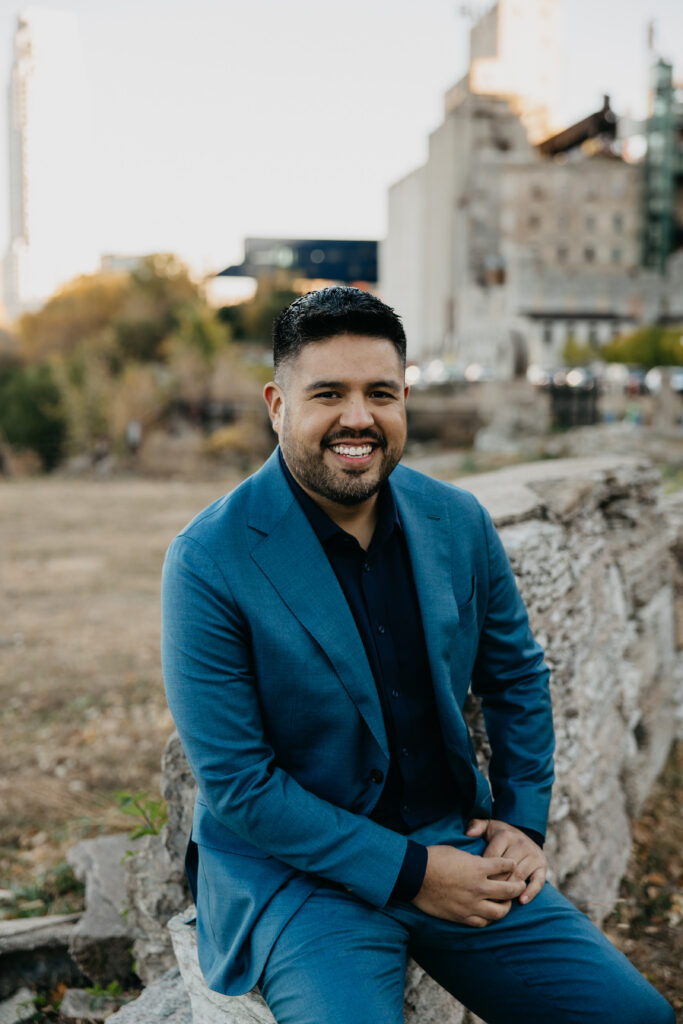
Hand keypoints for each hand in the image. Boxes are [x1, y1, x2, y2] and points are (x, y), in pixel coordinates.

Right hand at [411, 844, 525, 926]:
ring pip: (500, 912)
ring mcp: (471, 904)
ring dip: (506, 906)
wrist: (414, 875)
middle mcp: (479, 887)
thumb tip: (483, 865)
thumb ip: (474, 861)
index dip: (511, 865)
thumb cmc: (434, 858)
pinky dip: (488, 918)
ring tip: (505, 903)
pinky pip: (482, 922)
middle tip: (519, 885)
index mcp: (478, 867)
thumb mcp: (458, 852)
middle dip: (517, 887)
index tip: (513, 865)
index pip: (505, 866)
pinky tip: (488, 913)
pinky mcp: (461, 916)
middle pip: (509, 891)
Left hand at [466, 818, 546, 904]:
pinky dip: (531, 892)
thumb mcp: (488, 826)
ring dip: (509, 891)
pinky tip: (521, 901)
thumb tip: (468, 833)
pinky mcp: (542, 866)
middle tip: (484, 896)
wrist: (522, 835)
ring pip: (519, 877)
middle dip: (495, 884)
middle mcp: (521, 844)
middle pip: (506, 870)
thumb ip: (476, 826)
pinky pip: (538, 882)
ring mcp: (533, 855)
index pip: (493, 858)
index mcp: (506, 835)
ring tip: (498, 901)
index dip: (484, 872)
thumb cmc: (499, 835)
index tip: (476, 882)